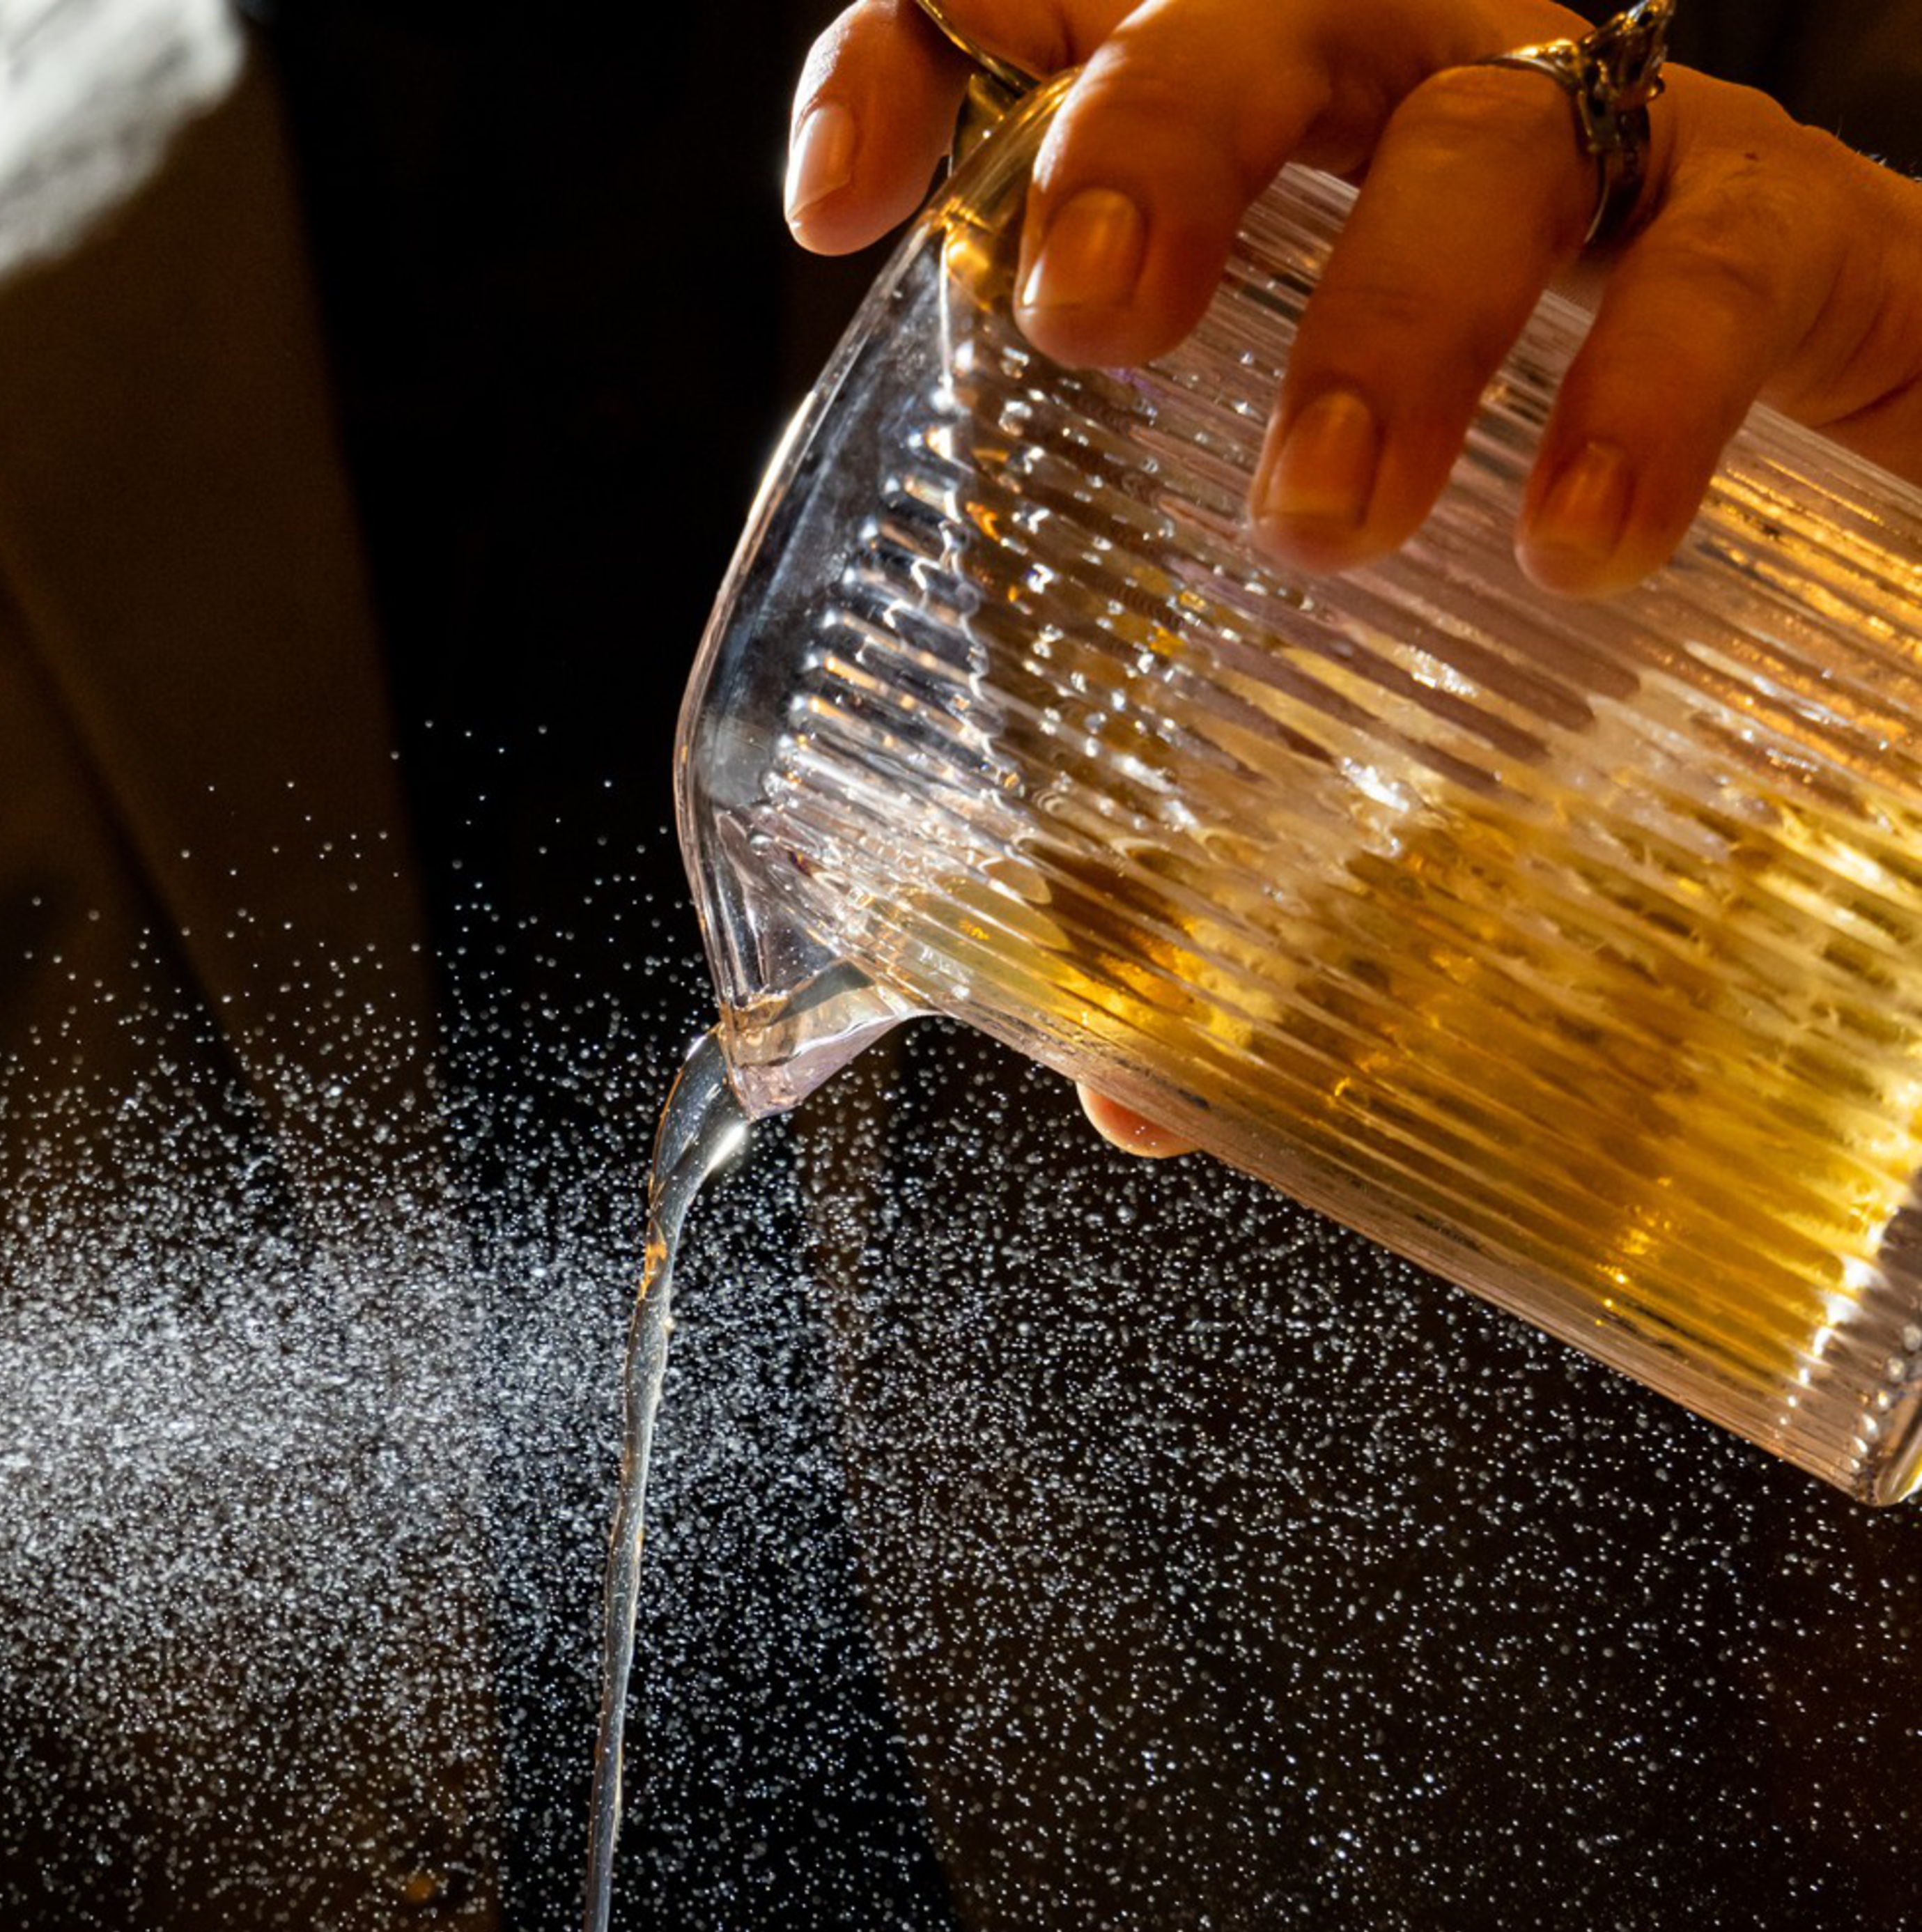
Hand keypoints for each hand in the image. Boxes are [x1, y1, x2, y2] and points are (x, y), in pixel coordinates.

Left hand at [784, 0, 1921, 1143]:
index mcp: (1271, 208)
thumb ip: (1236, 875)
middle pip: (1262, 21)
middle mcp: (1427, 134)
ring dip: (1387, 311)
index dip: (932, 65)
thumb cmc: (1581, 627)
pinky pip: (1730, 260)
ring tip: (1328, 514)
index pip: (1067, 39)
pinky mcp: (1816, 249)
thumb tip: (1140, 1091)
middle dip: (1155, 137)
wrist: (1884, 643)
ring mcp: (1627, 176)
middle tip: (1094, 319)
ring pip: (1479, 125)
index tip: (846, 203)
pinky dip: (1650, 391)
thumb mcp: (1373, 720)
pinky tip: (1588, 546)